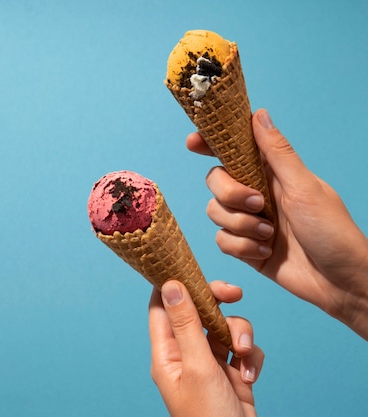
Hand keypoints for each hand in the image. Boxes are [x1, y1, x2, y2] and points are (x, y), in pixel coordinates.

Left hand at [149, 280, 263, 416]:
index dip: (173, 283)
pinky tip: (250, 376)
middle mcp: (185, 354)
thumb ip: (186, 324)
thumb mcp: (198, 366)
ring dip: (240, 334)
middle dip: (217, 302)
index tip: (188, 263)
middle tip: (234, 293)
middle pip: (198, 310)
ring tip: (243, 354)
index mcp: (166, 353)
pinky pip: (242, 348)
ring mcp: (209, 363)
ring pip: (224, 327)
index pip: (162, 307)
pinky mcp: (231, 372)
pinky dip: (251, 357)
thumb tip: (171, 284)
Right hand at [187, 108, 367, 338]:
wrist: (339, 282)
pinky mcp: (244, 248)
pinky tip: (266, 252)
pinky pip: (222, 241)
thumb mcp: (304, 187)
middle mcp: (256, 194)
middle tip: (259, 205)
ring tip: (270, 235)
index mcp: (272, 174)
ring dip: (241, 226)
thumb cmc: (332, 231)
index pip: (234, 151)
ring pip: (215, 212)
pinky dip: (242, 247)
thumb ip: (277, 153)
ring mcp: (249, 222)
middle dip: (231, 194)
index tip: (193, 142)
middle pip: (216, 182)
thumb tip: (258, 114)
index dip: (211, 143)